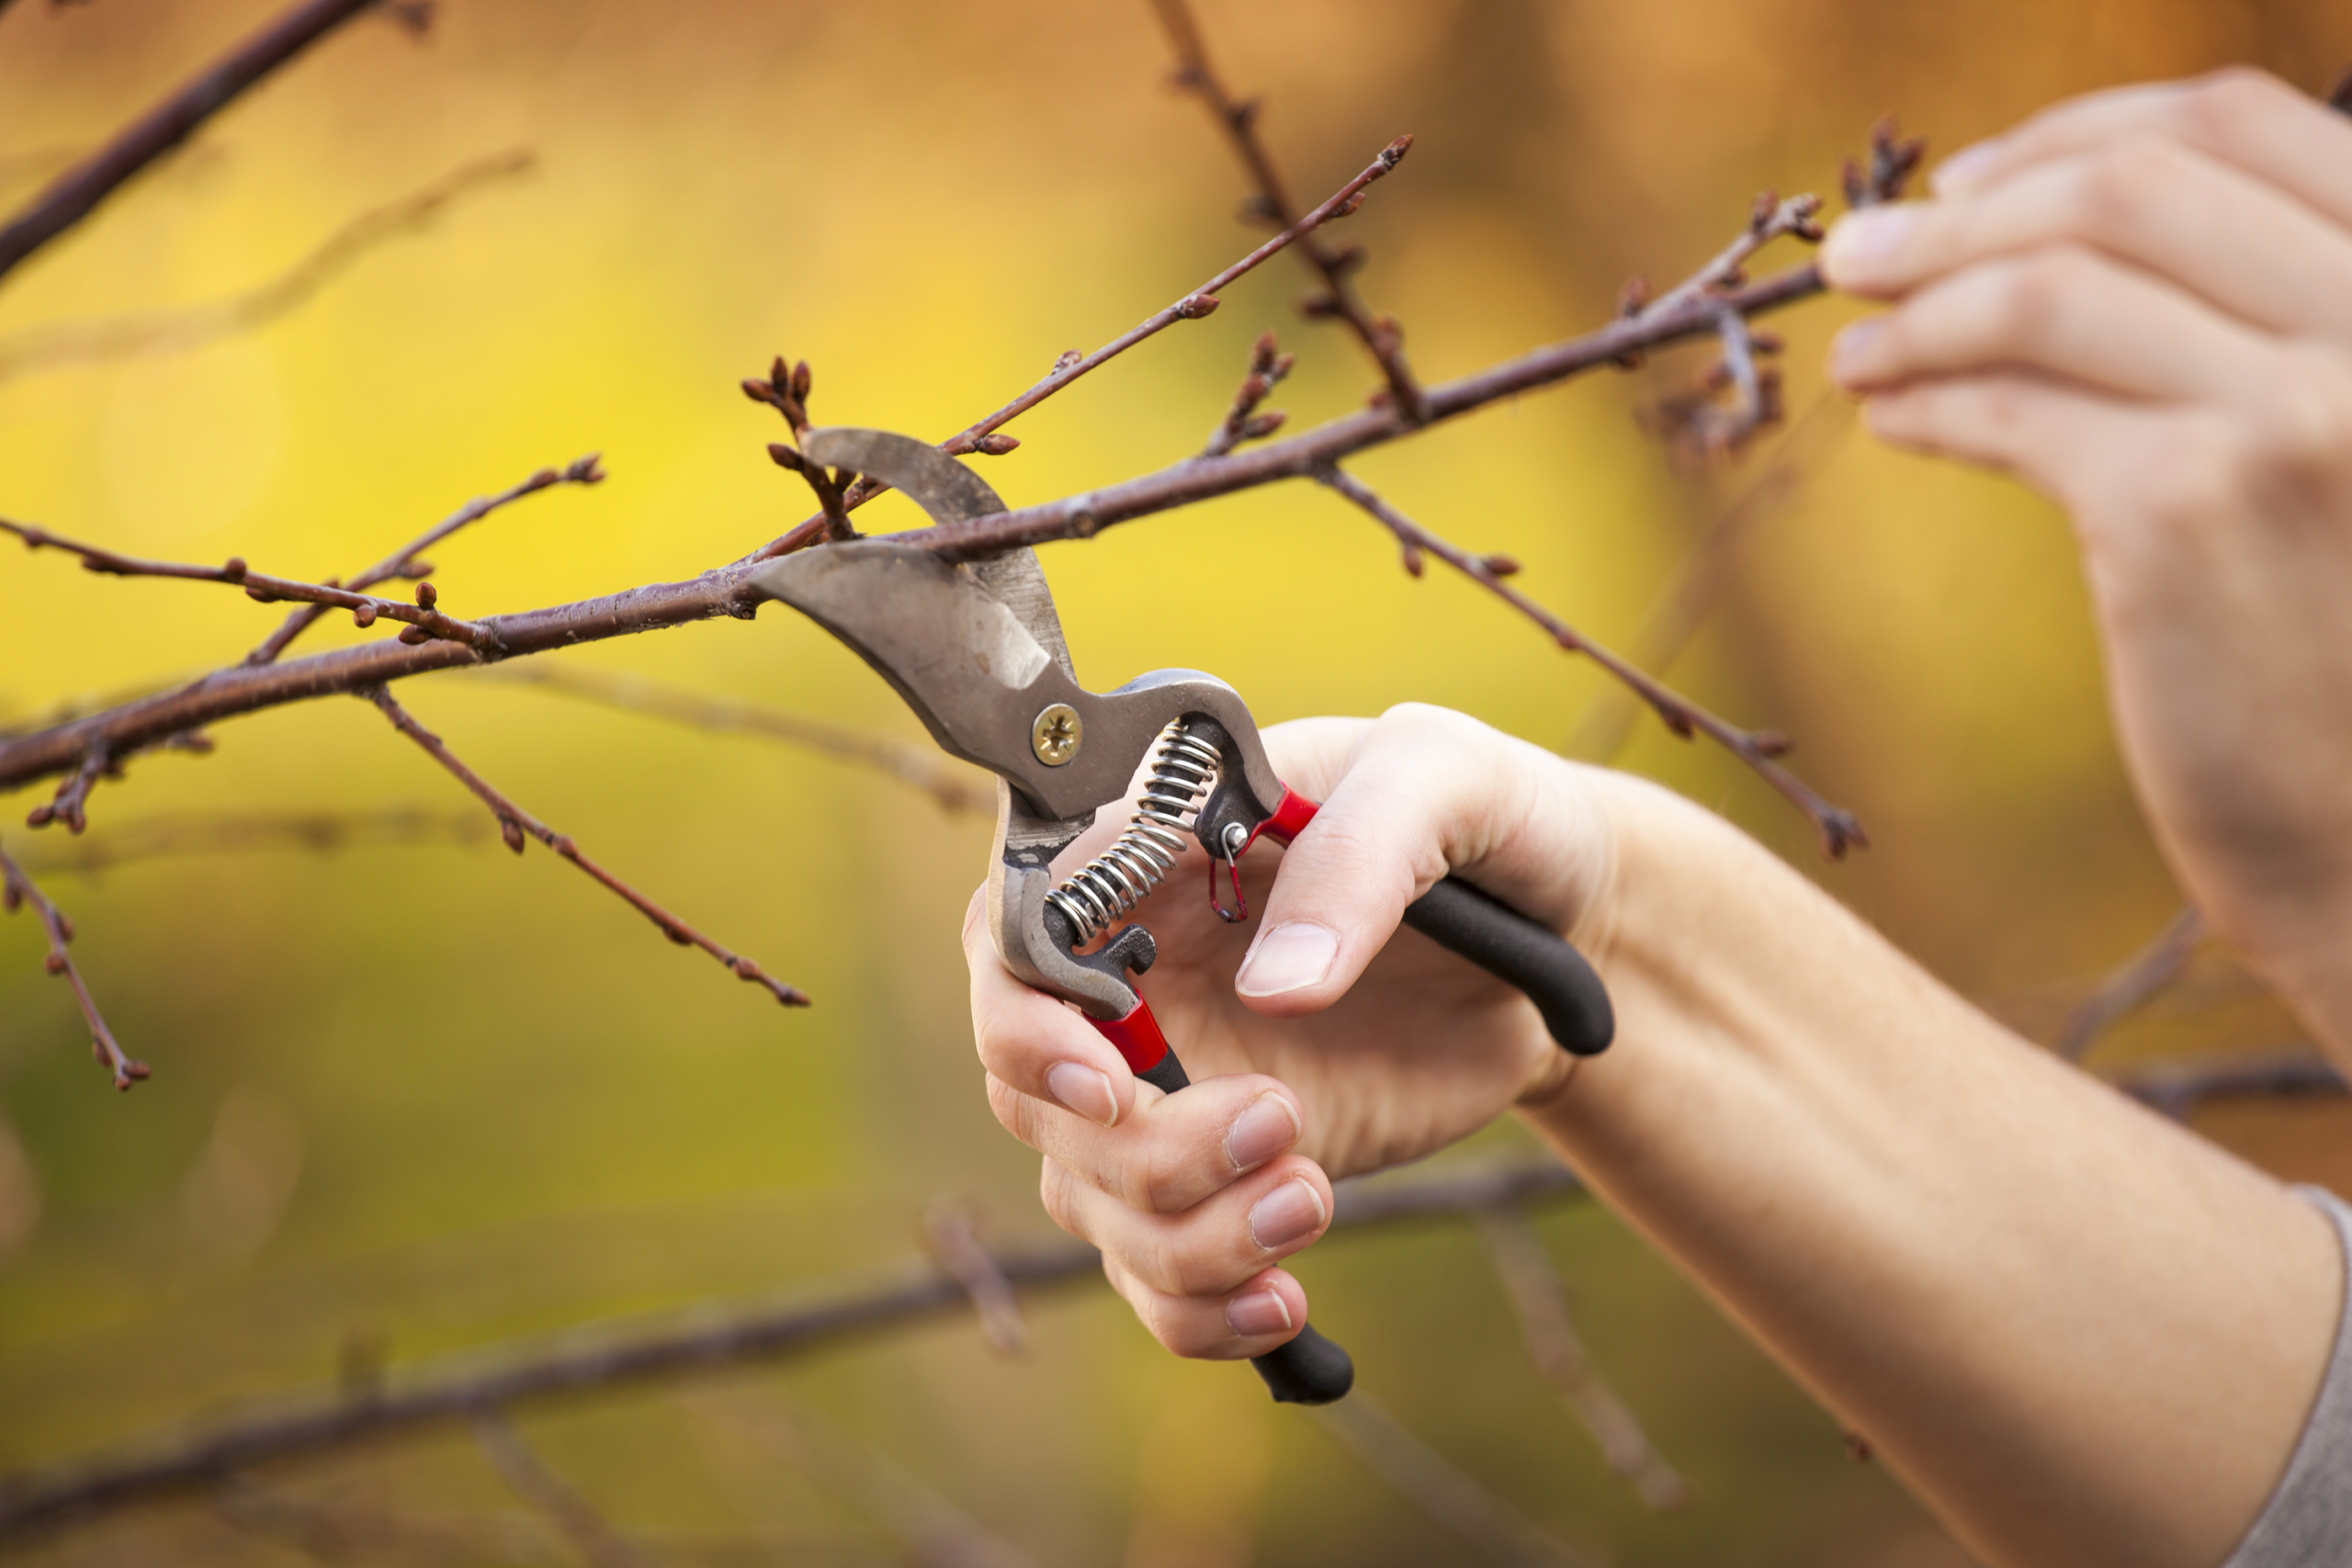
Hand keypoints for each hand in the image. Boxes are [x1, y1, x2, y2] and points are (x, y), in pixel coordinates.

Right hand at [962, 704, 1615, 1359]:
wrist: (1578, 935)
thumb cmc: (1491, 821)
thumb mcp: (1443, 781)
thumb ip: (1357, 858)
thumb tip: (1276, 992)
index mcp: (1150, 855)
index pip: (1012, 936)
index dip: (1025, 1025)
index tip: (1113, 1088)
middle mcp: (1135, 975)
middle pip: (1034, 1093)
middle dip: (1141, 1149)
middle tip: (1279, 1125)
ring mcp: (1175, 1080)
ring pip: (1090, 1197)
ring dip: (1186, 1237)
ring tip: (1315, 1199)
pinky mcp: (1229, 1171)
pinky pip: (1158, 1270)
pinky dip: (1200, 1312)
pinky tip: (1287, 1302)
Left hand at [1821, 68, 2351, 1043]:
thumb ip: (2268, 326)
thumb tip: (2068, 235)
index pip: (2238, 122)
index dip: (2076, 133)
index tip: (1972, 179)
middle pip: (2127, 192)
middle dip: (1965, 214)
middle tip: (1862, 252)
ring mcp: (2292, 413)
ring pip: (2049, 292)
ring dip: (1921, 305)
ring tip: (1855, 343)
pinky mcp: (2185, 513)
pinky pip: (2011, 411)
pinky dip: (1929, 400)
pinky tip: (1889, 414)